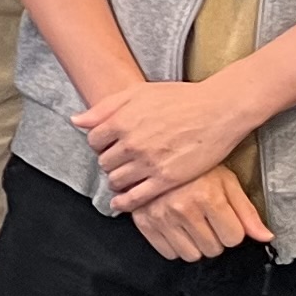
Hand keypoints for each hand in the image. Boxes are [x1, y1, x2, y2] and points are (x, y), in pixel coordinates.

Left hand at [74, 75, 265, 211]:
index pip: (93, 141)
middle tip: (120, 162)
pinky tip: (123, 203)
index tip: (109, 145)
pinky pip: (135, 198)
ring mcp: (148, 163)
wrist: (219, 110)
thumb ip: (105, 107)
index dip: (100, 144)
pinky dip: (125, 203)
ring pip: (116, 181)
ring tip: (124, 178)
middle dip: (109, 162)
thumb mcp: (139, 92)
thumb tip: (77, 120)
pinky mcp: (166, 179)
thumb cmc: (181, 98)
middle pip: (104, 162)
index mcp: (121, 120)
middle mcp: (131, 143)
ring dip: (117, 181)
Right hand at [125, 161, 273, 262]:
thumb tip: (266, 237)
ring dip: (195, 244)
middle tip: (207, 219)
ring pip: (191, 255)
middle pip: (213, 249)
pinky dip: (175, 245)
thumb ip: (247, 212)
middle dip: (214, 238)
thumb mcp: (227, 182)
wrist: (155, 155)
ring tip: (192, 224)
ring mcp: (161, 217)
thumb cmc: (196, 169)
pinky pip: (168, 253)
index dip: (233, 230)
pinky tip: (176, 227)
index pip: (233, 238)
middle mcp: (183, 208)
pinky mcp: (144, 223)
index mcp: (207, 196)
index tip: (225, 219)